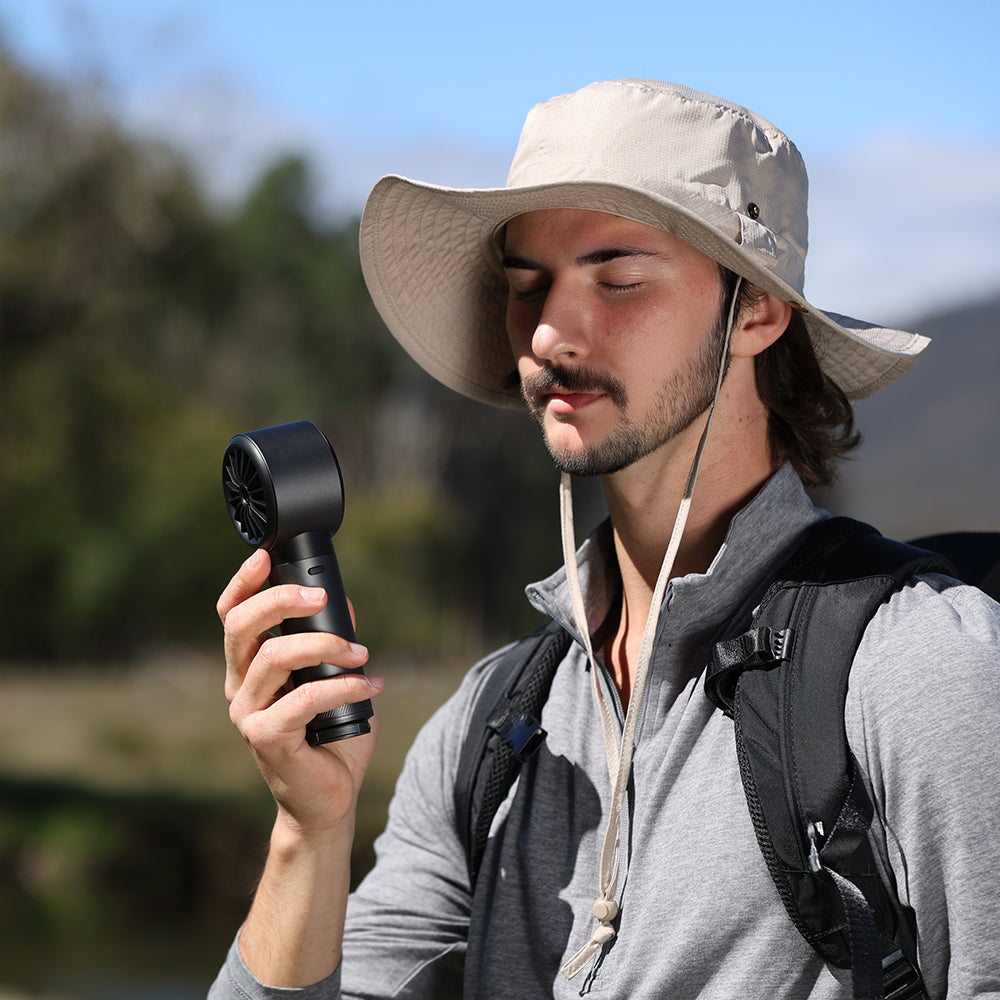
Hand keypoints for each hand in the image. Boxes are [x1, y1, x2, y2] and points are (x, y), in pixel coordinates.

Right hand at [217, 548, 382, 834]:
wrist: (329, 799)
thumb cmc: (332, 737)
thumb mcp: (336, 679)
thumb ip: (334, 642)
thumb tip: (343, 602)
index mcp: (250, 668)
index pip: (232, 616)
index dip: (243, 582)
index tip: (265, 556)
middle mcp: (240, 687)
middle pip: (241, 627)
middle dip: (279, 600)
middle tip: (321, 597)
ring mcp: (248, 714)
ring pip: (274, 657)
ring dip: (325, 645)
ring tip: (362, 653)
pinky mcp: (267, 738)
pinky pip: (304, 697)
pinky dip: (344, 685)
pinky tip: (371, 686)